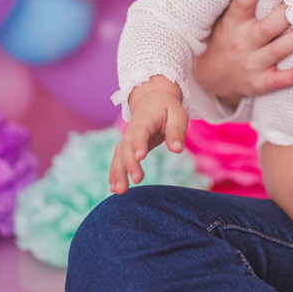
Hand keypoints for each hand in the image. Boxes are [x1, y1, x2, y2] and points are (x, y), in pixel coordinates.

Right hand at [110, 75, 187, 194]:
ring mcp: (126, 139)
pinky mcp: (125, 147)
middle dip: (129, 164)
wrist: (153, 100)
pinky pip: (117, 160)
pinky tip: (114, 188)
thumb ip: (177, 131)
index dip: (139, 144)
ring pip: (118, 156)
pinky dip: (114, 173)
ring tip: (120, 191)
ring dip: (117, 173)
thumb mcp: (178, 115)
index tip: (140, 157)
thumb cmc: (168, 109)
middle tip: (137, 180)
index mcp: (146, 120)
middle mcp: (132, 130)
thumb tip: (177, 150)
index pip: (140, 132)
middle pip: (126, 147)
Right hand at [192, 0, 292, 104]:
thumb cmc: (224, 40)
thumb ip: (243, 2)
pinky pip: (279, 81)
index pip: (244, 1)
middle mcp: (243, 42)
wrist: (210, 77)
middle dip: (290, 12)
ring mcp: (251, 64)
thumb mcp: (226, 19)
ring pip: (278, 50)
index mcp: (233, 23)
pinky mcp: (259, 83)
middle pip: (269, 26)